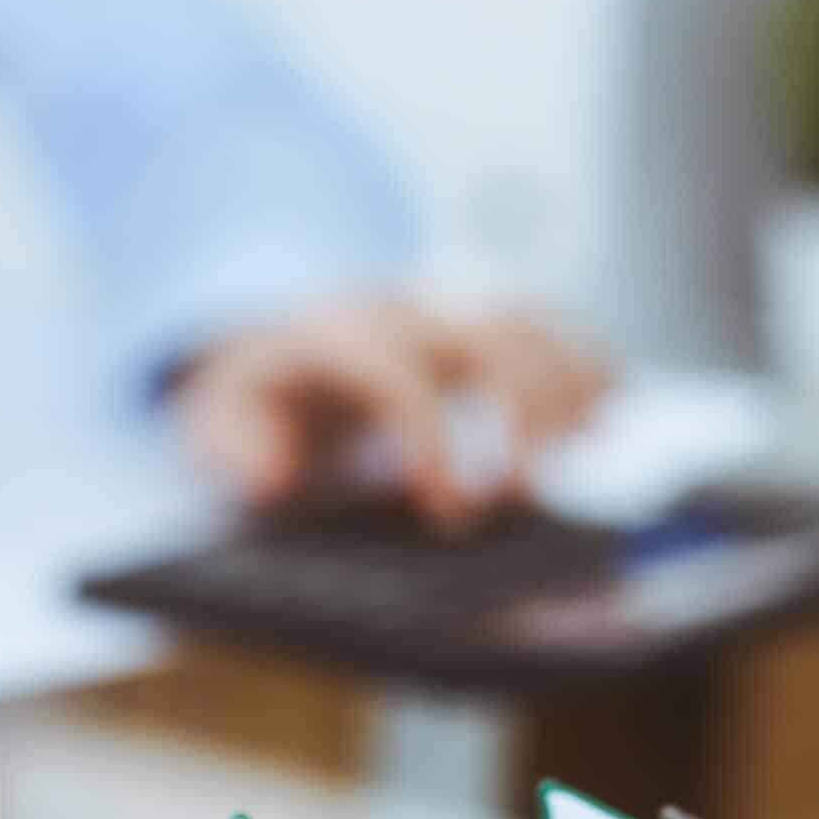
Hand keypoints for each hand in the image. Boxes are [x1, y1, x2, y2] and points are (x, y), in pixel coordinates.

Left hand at [171, 301, 607, 524]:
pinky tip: (606, 407)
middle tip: (524, 497)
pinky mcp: (475, 318)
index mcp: (332, 336)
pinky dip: (583, 359)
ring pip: (527, 321)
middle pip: (484, 335)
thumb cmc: (251, 395)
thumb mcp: (212, 421)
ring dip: (566, 384)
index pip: (396, 376)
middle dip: (521, 411)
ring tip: (581, 451)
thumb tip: (273, 475)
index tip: (451, 510)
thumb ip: (231, 447)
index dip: (431, 441)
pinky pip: (545, 322)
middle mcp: (398, 310)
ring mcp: (444, 307)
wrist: (266, 334)